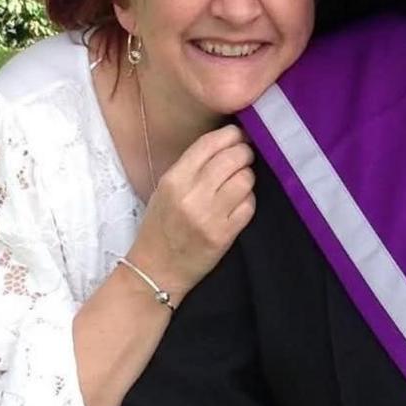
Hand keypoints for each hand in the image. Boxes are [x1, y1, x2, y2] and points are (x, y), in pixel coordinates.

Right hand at [129, 125, 254, 298]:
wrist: (155, 270)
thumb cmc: (160, 226)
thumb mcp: (165, 189)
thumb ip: (192, 167)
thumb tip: (226, 144)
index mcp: (174, 180)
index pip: (209, 144)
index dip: (230, 135)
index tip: (238, 136)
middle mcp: (192, 195)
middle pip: (233, 158)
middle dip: (244, 153)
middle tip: (245, 157)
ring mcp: (210, 216)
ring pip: (245, 180)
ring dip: (248, 177)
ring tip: (241, 182)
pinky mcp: (224, 235)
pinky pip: (249, 205)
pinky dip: (249, 200)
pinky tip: (240, 203)